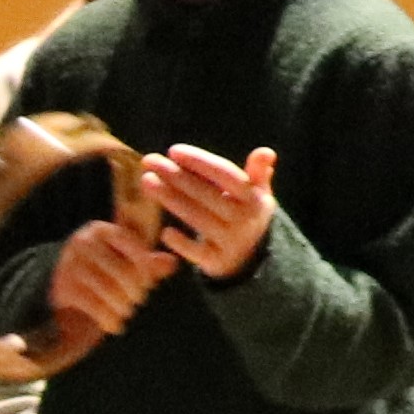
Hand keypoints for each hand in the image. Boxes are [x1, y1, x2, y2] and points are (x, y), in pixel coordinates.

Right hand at [48, 218, 169, 342]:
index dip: (147, 270)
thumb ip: (150, 263)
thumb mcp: (125, 261)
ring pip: (110, 291)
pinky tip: (115, 326)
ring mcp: (70, 263)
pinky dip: (109, 319)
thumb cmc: (102, 272)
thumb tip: (172, 264)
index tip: (148, 284)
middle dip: (136, 291)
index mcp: (102, 230)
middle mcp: (83, 242)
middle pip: (123, 272)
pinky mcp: (63, 287)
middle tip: (138, 300)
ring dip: (123, 307)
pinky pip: (94, 306)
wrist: (62, 289)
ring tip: (127, 312)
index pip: (135, 249)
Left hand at [146, 143, 280, 280]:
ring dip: (170, 199)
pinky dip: (180, 242)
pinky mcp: (217, 262)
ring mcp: (231, 242)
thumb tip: (266, 152)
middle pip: (205, 194)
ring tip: (147, 181)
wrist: (253, 258)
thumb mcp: (257, 194)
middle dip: (175, 176)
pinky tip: (164, 231)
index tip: (173, 150)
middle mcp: (245, 220)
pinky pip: (196, 252)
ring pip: (196, 218)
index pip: (225, 174)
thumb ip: (257, 173)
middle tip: (149, 161)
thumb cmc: (246, 214)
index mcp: (254, 198)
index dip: (200, 162)